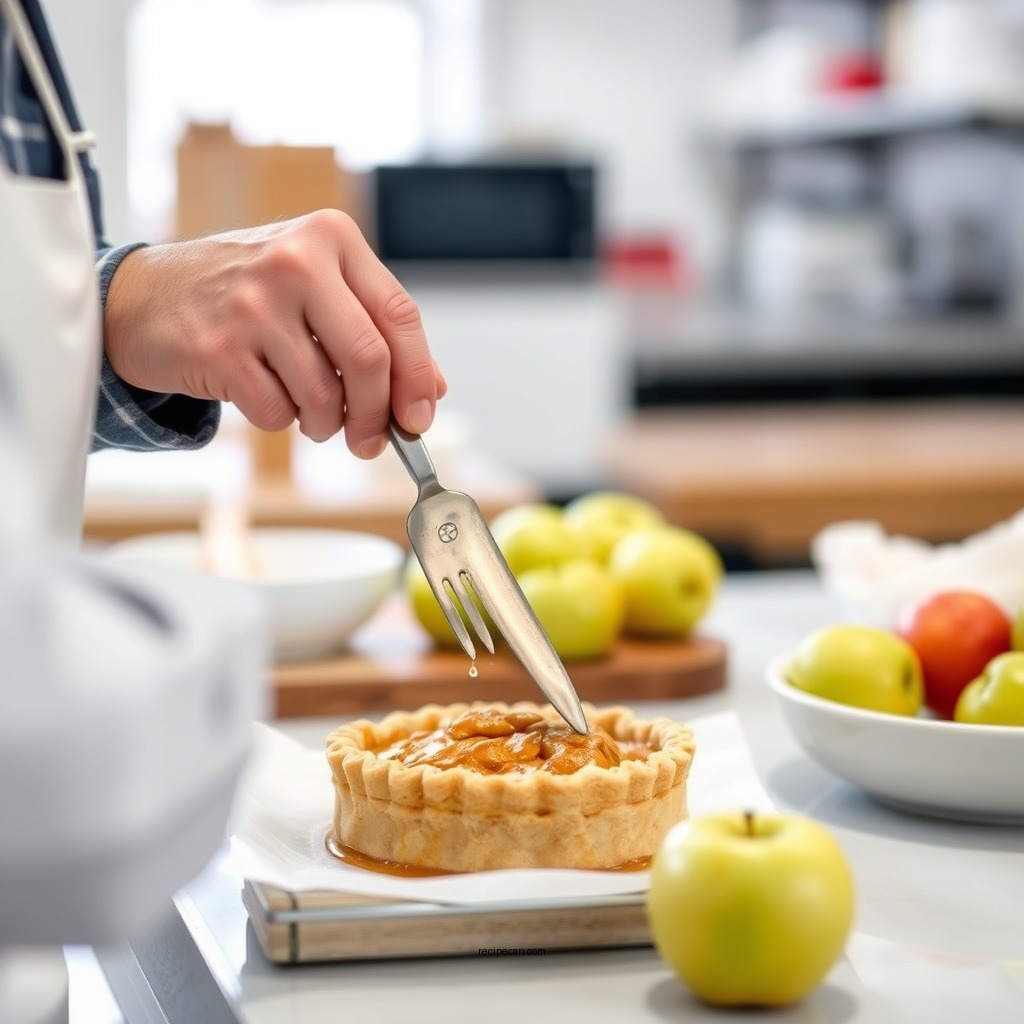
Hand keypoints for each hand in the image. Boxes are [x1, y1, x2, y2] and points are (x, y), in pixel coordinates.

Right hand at [103, 210, 446, 457]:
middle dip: (376, 416)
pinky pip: (277, 411)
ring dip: (323, 423)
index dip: (418, 376)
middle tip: (370, 441)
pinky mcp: (218, 346)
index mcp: (331, 238)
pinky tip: (263, 394)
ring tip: (307, 411)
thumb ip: (375, 331)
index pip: (400, 315)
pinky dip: (280, 420)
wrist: (144, 295)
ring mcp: (253, 302)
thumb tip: (431, 391)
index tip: (419, 417)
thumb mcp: (317, 290)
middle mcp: (296, 261)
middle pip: (369, 360)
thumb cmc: (245, 295)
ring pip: (323, 395)